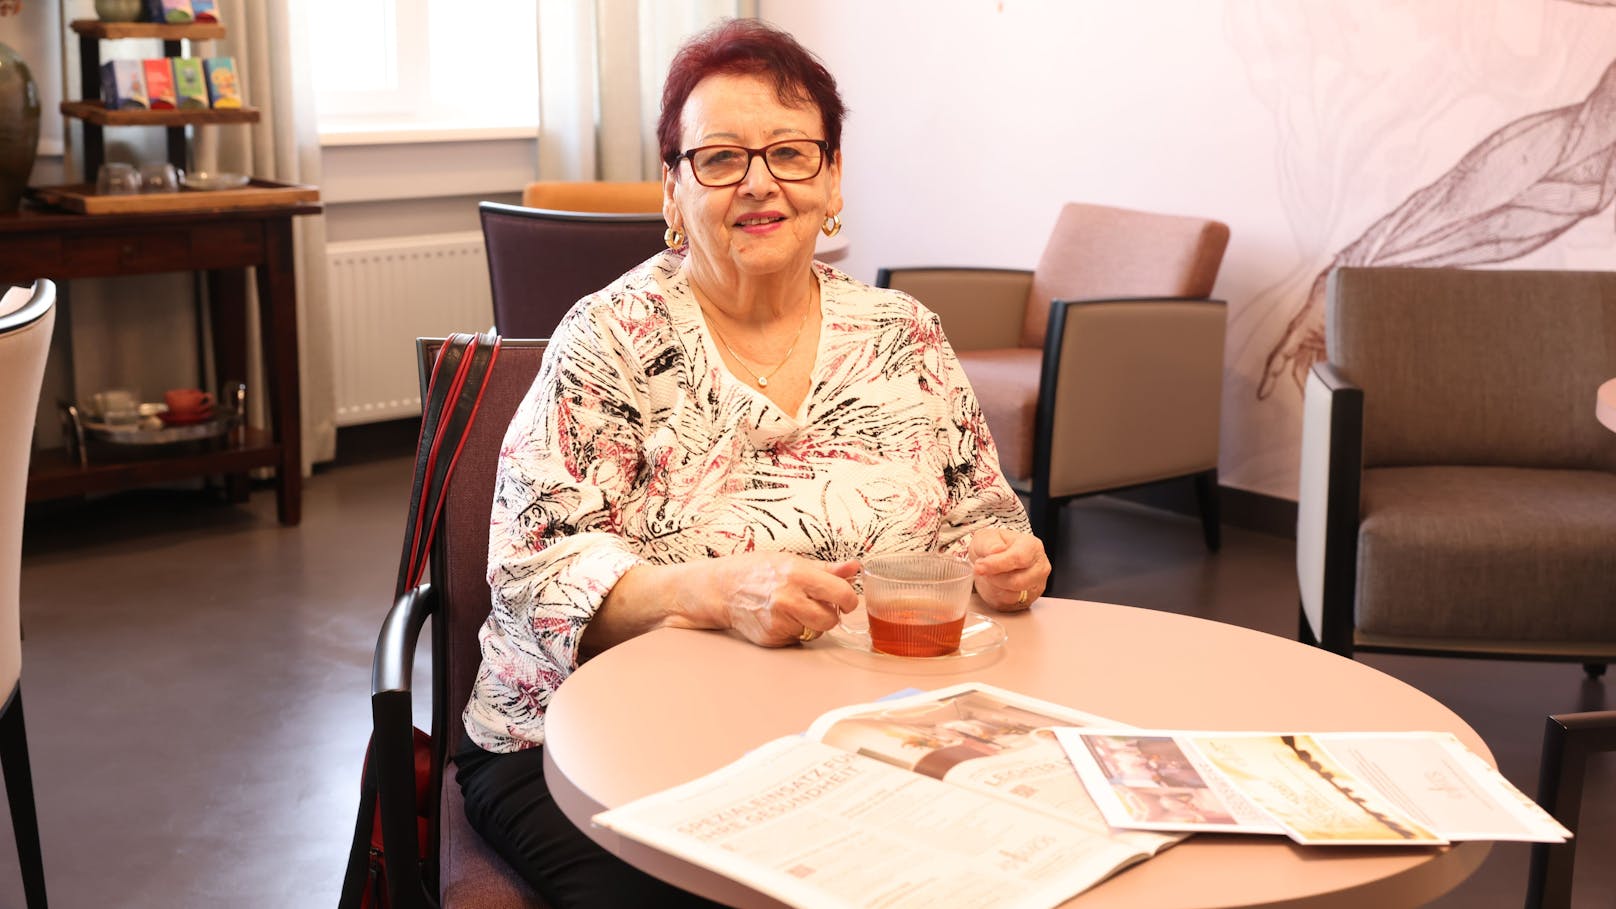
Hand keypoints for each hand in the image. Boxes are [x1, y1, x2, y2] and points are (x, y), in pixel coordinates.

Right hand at [667, 553, 860, 646]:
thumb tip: (854, 567)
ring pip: (816, 632)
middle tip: (817, 604)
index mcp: (797, 574)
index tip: (845, 599)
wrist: (722, 589)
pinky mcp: (772, 638)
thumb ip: (826, 569)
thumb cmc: (757, 571)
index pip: (841, 593)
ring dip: (811, 623)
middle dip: (829, 614)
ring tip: (793, 608)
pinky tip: (779, 617)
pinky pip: (797, 639)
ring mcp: (779, 621)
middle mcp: (788, 599)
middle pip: (831, 619)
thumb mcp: (792, 561)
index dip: (848, 599)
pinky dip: (793, 631)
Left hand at [968, 527, 1049, 611]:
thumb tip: (996, 549)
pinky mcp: (1028, 601)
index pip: (1019, 558)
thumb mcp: (986, 537)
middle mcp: (1040, 567)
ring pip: (1012, 596)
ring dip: (993, 587)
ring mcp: (1036, 586)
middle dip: (994, 578)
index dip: (997, 564)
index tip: (980, 566)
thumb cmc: (994, 546)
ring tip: (989, 575)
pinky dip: (995, 596)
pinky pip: (1008, 605)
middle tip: (982, 570)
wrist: (995, 559)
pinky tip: (994, 584)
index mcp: (1032, 546)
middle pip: (1017, 581)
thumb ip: (989, 543)